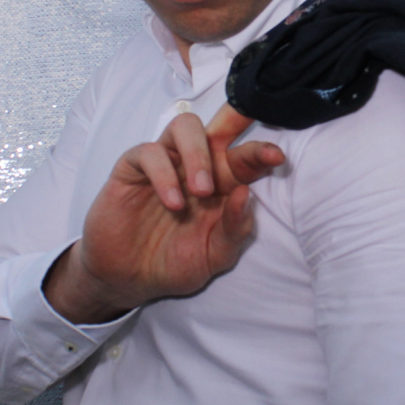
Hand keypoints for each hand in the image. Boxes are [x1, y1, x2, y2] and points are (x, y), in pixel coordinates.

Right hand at [44, 104, 284, 323]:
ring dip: (198, 154)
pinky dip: (163, 174)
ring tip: (201, 190)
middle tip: (242, 160)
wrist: (129, 279)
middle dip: (236, 125)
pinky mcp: (133, 168)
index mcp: (222, 184)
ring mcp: (165, 163)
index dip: (260, 153)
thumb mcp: (214, 256)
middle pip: (218, 129)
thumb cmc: (174, 263)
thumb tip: (246, 194)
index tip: (276, 158)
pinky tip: (172, 202)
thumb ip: (234, 229)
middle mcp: (195, 166)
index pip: (244, 159)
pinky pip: (149, 152)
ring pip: (184, 127)